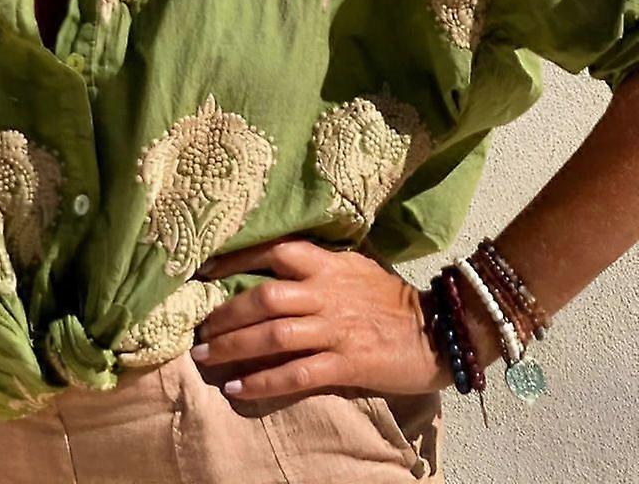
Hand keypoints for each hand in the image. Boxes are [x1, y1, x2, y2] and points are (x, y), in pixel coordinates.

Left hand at [190, 235, 453, 399]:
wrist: (440, 329)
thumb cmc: (390, 298)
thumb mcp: (354, 267)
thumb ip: (317, 264)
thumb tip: (273, 260)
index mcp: (328, 265)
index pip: (276, 250)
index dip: (236, 258)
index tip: (204, 270)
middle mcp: (327, 292)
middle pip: (265, 296)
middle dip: (225, 312)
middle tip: (198, 327)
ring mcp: (337, 328)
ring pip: (274, 334)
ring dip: (234, 346)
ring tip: (204, 355)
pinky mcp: (348, 362)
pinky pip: (297, 373)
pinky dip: (263, 381)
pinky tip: (237, 387)